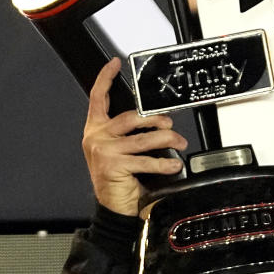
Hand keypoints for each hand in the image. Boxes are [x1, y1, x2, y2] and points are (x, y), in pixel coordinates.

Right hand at [81, 58, 187, 215]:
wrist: (112, 209)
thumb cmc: (118, 180)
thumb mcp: (118, 152)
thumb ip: (127, 134)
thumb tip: (156, 122)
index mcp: (95, 130)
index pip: (97, 97)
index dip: (105, 78)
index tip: (115, 64)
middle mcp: (95, 137)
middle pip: (130, 117)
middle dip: (156, 120)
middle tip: (170, 126)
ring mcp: (103, 151)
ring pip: (143, 138)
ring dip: (166, 140)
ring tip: (177, 143)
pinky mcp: (113, 165)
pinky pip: (146, 160)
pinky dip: (164, 164)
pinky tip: (173, 165)